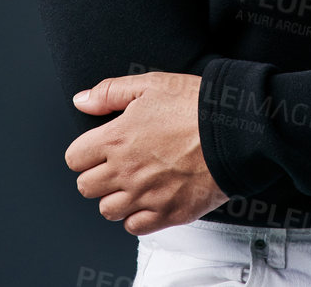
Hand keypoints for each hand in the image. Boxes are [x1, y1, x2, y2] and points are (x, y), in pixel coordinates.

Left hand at [65, 72, 229, 235]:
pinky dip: (137, 217)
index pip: (74, 159)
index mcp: (116, 139)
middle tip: (116, 165)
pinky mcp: (168, 213)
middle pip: (86, 187)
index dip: (85, 152)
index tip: (98, 149)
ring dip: (115, 198)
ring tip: (133, 183)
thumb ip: (110, 92)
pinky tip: (149, 199)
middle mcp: (126, 171)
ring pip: (107, 210)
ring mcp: (146, 195)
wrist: (236, 130)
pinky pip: (134, 227)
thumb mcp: (151, 84)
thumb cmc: (197, 106)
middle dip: (97, 176)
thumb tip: (82, 101)